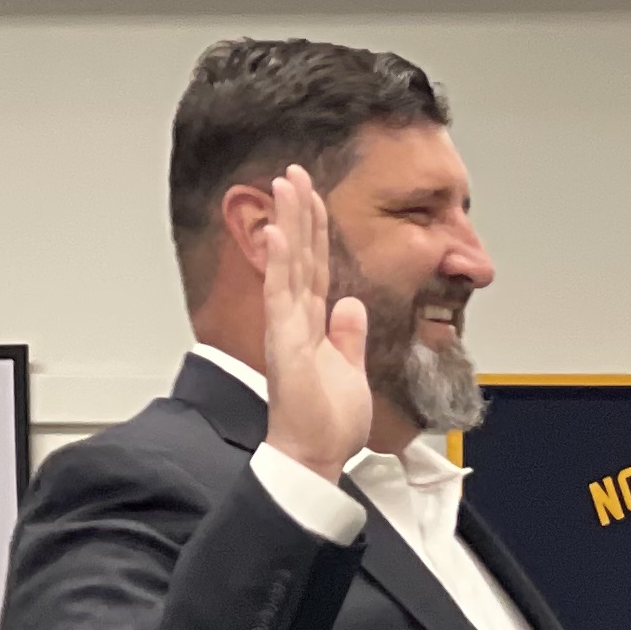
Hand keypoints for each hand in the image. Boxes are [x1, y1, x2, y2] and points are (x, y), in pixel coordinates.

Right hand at [254, 164, 372, 479]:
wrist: (315, 456)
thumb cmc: (327, 423)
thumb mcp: (350, 370)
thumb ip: (349, 336)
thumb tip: (351, 306)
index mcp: (315, 326)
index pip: (315, 268)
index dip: (315, 232)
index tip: (314, 198)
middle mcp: (296, 321)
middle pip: (299, 257)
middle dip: (298, 213)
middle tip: (293, 172)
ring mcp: (287, 329)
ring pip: (287, 266)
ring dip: (286, 224)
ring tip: (284, 185)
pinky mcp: (285, 344)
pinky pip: (281, 297)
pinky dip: (280, 265)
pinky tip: (279, 234)